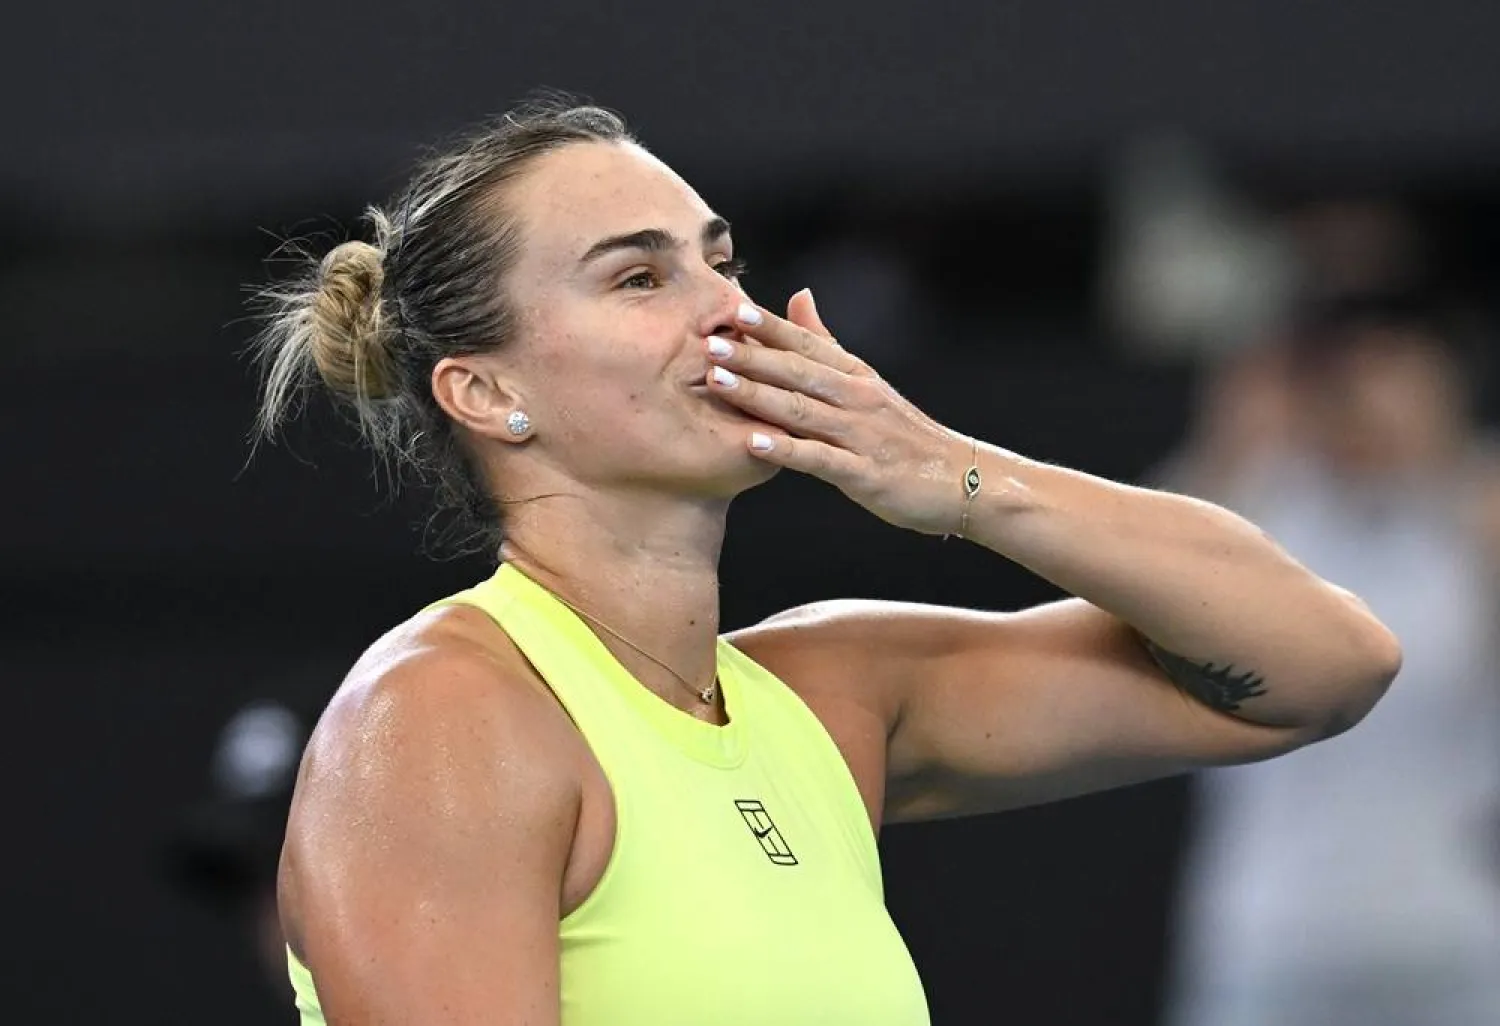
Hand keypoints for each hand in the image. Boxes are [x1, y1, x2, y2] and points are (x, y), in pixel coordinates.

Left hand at [707, 289, 969, 534]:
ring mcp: (860, 435)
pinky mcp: (864, 473)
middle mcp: (857, 398)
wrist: (963, 480)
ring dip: (758, 395)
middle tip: (709, 342)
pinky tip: (753, 444)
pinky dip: (786, 450)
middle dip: (751, 356)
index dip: (769, 327)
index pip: (807, 344)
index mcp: (855, 375)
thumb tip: (798, 295)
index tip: (731, 308)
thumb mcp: (867, 382)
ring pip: (802, 410)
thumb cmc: (905, 435)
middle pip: (798, 372)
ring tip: (718, 382)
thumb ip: (827, 343)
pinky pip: (818, 459)